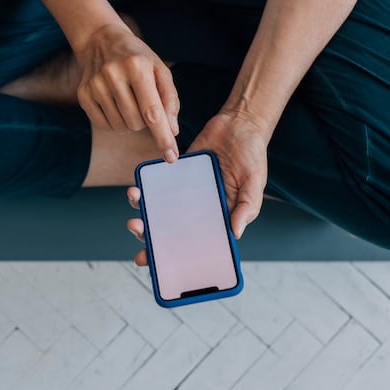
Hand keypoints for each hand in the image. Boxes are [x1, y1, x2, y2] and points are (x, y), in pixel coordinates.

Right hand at [75, 23, 179, 162]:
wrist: (100, 40)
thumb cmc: (137, 58)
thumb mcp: (159, 70)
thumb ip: (169, 99)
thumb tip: (172, 130)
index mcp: (137, 67)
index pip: (152, 112)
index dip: (163, 136)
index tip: (171, 157)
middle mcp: (113, 75)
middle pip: (137, 123)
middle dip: (145, 121)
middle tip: (143, 102)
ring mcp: (95, 86)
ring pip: (121, 127)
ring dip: (130, 122)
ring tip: (129, 100)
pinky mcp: (83, 95)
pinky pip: (105, 125)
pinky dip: (115, 121)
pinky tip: (115, 103)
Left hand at [126, 111, 270, 266]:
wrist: (239, 124)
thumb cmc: (252, 156)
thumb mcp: (254, 183)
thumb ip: (246, 207)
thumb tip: (234, 233)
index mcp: (216, 218)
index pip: (192, 244)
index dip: (173, 256)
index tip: (154, 265)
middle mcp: (196, 209)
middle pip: (168, 229)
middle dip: (148, 234)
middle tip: (136, 229)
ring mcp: (184, 192)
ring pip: (158, 207)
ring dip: (143, 208)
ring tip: (134, 201)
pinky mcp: (175, 173)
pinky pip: (157, 183)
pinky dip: (146, 187)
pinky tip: (138, 187)